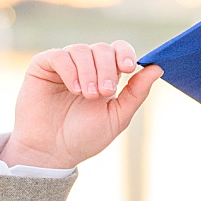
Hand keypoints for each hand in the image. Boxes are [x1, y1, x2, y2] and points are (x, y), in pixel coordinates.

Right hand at [4, 42, 161, 169]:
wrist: (52, 151)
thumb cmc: (85, 137)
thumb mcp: (118, 116)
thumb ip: (137, 92)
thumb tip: (158, 67)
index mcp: (106, 75)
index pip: (118, 50)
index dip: (125, 53)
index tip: (127, 69)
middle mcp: (85, 66)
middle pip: (103, 49)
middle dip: (107, 69)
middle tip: (104, 93)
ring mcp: (64, 65)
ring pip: (81, 50)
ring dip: (88, 72)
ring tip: (87, 95)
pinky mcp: (42, 66)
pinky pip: (58, 55)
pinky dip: (69, 69)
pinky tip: (74, 89)